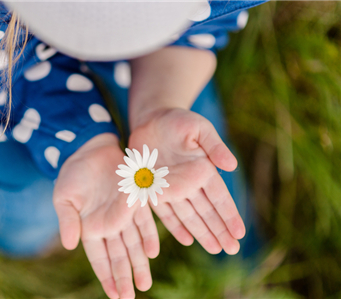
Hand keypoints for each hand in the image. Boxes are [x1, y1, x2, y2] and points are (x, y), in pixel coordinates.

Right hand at [53, 133, 159, 297]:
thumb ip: (67, 221)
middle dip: (124, 276)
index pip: (99, 258)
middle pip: (119, 255)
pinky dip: (148, 236)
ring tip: (144, 283)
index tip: (115, 295)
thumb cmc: (73, 173)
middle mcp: (109, 224)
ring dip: (139, 262)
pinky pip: (144, 222)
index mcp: (90, 227)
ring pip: (133, 243)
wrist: (89, 148)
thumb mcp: (64, 197)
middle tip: (131, 296)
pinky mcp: (136, 199)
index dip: (106, 276)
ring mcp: (124, 213)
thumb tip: (70, 245)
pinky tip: (152, 251)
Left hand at [129, 108, 245, 254]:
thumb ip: (215, 147)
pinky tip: (187, 239)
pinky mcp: (153, 189)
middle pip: (207, 212)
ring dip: (201, 232)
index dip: (229, 215)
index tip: (239, 233)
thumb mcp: (199, 128)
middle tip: (232, 250)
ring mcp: (171, 188)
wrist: (151, 119)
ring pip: (189, 216)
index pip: (219, 197)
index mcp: (203, 170)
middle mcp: (189, 183)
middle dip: (219, 230)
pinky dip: (175, 226)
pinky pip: (165, 212)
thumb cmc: (178, 121)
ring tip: (215, 249)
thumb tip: (232, 166)